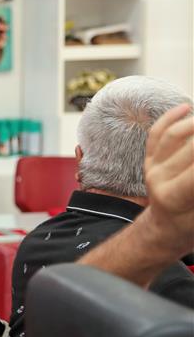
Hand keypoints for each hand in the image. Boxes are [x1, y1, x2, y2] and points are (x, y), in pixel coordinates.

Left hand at [143, 104, 193, 255]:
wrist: (165, 229)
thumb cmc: (191, 224)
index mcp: (175, 196)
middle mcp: (159, 178)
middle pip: (192, 146)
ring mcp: (151, 167)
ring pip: (175, 134)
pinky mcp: (148, 159)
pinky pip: (157, 133)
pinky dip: (171, 117)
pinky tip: (186, 107)